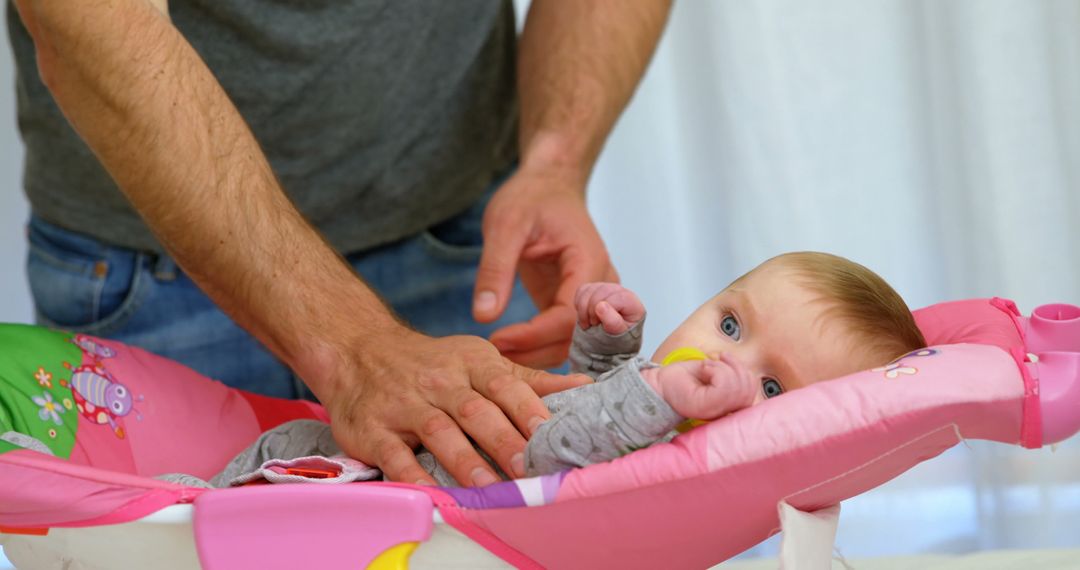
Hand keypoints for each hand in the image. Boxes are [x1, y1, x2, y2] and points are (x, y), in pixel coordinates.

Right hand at [319, 328, 591, 485]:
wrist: (359, 350)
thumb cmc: (432, 362)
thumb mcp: (479, 360)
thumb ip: (530, 380)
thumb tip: (585, 388)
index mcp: (471, 362)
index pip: (504, 385)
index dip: (529, 410)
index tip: (553, 435)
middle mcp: (439, 381)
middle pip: (476, 411)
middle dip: (504, 440)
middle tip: (530, 469)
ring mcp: (404, 405)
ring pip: (439, 432)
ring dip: (466, 461)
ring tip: (492, 488)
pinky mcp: (374, 430)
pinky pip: (395, 455)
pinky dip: (413, 476)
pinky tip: (433, 494)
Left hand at [473, 164, 617, 367]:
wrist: (550, 185)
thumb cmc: (532, 198)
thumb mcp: (505, 225)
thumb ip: (495, 270)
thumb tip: (484, 316)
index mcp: (588, 261)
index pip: (571, 315)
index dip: (536, 334)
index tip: (499, 340)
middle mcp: (601, 284)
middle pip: (579, 337)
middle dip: (537, 351)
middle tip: (493, 354)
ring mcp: (593, 297)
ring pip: (576, 343)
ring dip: (540, 355)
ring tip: (499, 352)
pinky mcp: (577, 304)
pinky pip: (568, 336)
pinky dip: (542, 347)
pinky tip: (512, 348)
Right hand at [574, 282, 644, 334]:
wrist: (613, 341)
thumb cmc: (619, 339)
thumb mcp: (619, 335)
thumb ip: (613, 322)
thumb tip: (601, 306)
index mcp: (633, 303)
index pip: (615, 298)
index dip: (603, 311)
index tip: (598, 325)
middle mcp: (622, 292)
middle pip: (601, 291)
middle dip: (591, 310)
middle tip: (592, 325)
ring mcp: (608, 288)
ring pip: (590, 289)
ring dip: (583, 308)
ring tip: (588, 322)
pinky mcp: (596, 289)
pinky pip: (583, 290)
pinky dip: (579, 303)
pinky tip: (585, 314)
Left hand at [640, 353, 756, 419]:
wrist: (659, 383)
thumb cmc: (683, 378)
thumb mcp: (713, 372)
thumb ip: (732, 375)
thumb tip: (746, 371)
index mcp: (728, 406)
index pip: (752, 393)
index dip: (745, 373)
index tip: (725, 358)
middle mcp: (724, 413)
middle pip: (748, 388)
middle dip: (734, 367)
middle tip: (713, 361)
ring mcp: (715, 412)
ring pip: (738, 386)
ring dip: (723, 367)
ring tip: (707, 366)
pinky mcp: (705, 407)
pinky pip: (724, 386)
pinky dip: (716, 370)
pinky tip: (704, 369)